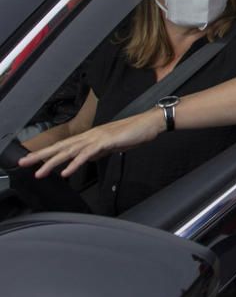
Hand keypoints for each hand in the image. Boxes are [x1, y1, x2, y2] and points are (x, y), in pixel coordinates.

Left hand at [18, 110, 163, 177]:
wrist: (150, 123)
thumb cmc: (134, 133)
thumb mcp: (113, 145)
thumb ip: (99, 151)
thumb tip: (87, 158)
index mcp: (90, 136)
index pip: (64, 146)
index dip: (47, 152)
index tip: (32, 160)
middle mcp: (90, 135)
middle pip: (61, 147)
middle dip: (41, 156)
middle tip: (23, 163)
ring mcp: (97, 137)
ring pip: (70, 151)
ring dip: (53, 162)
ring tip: (39, 173)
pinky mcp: (106, 141)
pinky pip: (87, 154)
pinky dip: (75, 163)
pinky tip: (66, 172)